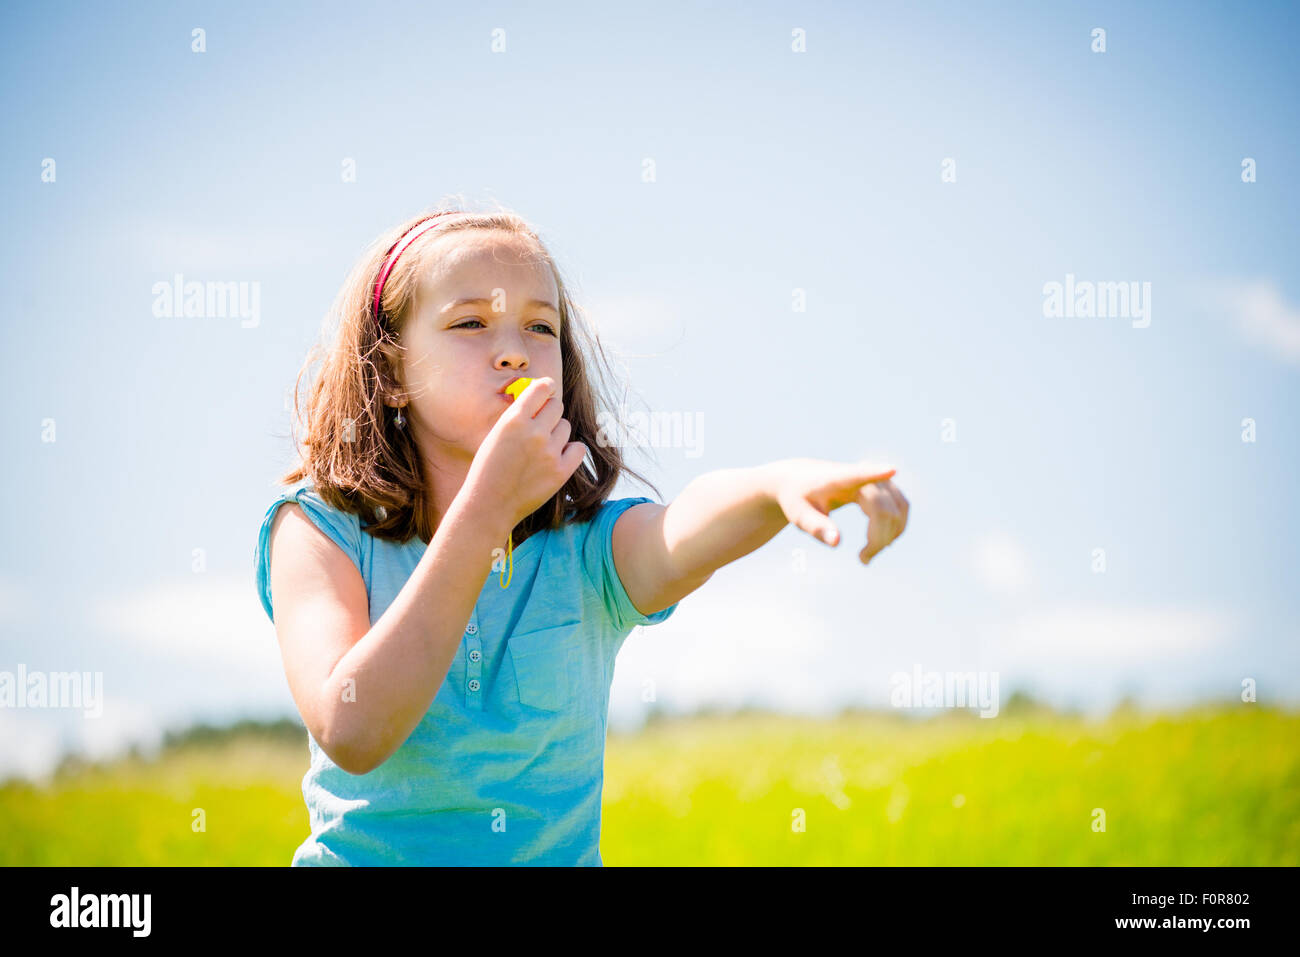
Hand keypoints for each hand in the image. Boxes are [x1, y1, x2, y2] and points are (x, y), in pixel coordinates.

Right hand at [462, 376, 587, 530]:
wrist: (488, 505)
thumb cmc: (489, 468)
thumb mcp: (496, 434)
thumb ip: (518, 416)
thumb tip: (541, 397)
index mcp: (514, 419)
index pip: (542, 388)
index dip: (546, 387)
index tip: (547, 389)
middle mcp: (534, 432)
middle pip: (557, 406)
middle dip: (550, 412)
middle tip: (541, 425)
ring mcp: (549, 452)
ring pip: (565, 427)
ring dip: (556, 433)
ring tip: (540, 449)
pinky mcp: (560, 471)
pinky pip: (578, 448)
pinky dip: (570, 450)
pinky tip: (556, 457)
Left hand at [771, 458, 908, 564]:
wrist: (801, 480)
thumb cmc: (798, 497)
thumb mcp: (798, 514)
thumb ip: (816, 527)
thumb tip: (837, 542)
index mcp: (839, 478)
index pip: (860, 474)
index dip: (876, 473)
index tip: (891, 469)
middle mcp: (863, 473)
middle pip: (884, 508)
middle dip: (879, 538)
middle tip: (863, 560)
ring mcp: (877, 478)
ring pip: (899, 508)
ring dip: (890, 535)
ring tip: (868, 555)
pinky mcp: (885, 486)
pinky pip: (902, 507)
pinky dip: (896, 527)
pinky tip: (882, 543)